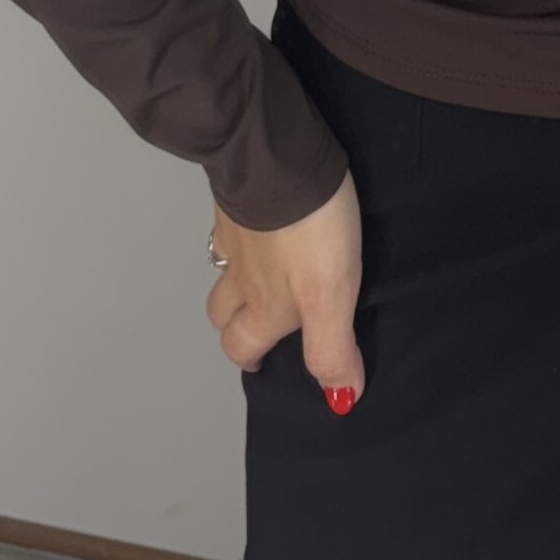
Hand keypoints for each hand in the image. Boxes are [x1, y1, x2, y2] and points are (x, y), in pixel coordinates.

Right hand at [207, 169, 366, 414]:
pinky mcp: (237, 200)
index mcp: (266, 306)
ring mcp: (235, 236)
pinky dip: (241, 233)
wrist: (275, 159)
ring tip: (260, 275)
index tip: (262, 361)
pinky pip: (230, 227)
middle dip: (234, 326)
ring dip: (234, 281)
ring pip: (222, 272)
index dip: (250, 359)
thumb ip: (331, 349)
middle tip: (258, 323)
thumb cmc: (308, 230)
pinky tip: (262, 221)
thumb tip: (339, 400)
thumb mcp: (330, 298)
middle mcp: (242, 278)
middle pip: (221, 315)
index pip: (242, 349)